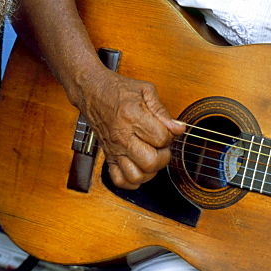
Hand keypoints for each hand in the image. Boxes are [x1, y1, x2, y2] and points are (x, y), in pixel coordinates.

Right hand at [77, 66, 184, 189]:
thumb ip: (163, 111)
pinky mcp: (108, 156)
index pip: (161, 138)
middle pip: (150, 162)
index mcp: (132, 117)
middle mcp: (122, 136)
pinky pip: (120, 180)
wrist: (93, 91)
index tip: (164, 129)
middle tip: (160, 146)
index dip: (169, 135)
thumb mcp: (146, 90)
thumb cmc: (119, 89)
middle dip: (163, 156)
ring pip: (136, 175)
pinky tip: (139, 167)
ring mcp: (114, 149)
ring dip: (149, 170)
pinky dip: (132, 180)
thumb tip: (178, 129)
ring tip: (151, 157)